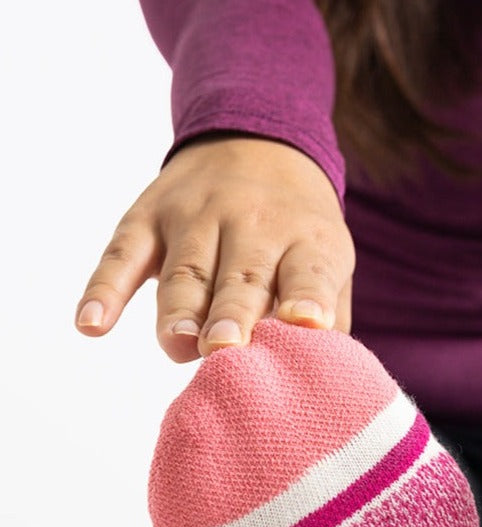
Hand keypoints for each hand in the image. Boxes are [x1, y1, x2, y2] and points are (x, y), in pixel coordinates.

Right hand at [75, 136, 354, 360]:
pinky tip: (91, 325)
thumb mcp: (329, 258)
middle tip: (225, 346)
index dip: (307, 298)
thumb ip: (329, 311)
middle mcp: (252, 223)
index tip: (307, 323)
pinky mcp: (148, 218)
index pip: (308, 272)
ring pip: (185, 272)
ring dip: (179, 311)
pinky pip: (122, 256)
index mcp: (305, 240)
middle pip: (240, 276)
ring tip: (177, 345)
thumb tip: (320, 368)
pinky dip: (104, 290)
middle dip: (231, 313)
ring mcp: (195, 217)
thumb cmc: (298, 231)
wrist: (257, 143)